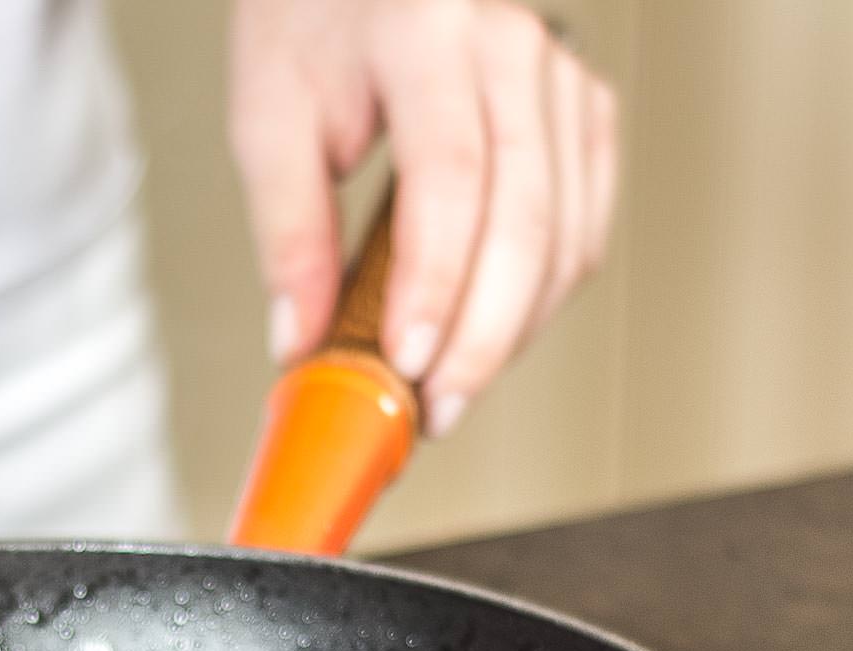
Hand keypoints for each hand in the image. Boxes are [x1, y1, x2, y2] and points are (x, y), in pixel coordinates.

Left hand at [230, 0, 618, 434]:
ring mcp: (562, 78)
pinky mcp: (584, 111)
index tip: (405, 361)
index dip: (435, 283)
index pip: (450, 177)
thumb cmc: (312, 19)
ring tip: (452, 391)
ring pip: (567, 233)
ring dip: (515, 331)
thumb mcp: (268, 114)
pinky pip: (584, 226)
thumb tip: (301, 340)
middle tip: (432, 409)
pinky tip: (492, 339)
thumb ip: (287, 229)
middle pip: (525, 216)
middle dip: (482, 335)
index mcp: (427, 29)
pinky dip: (544, 298)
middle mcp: (514, 45)